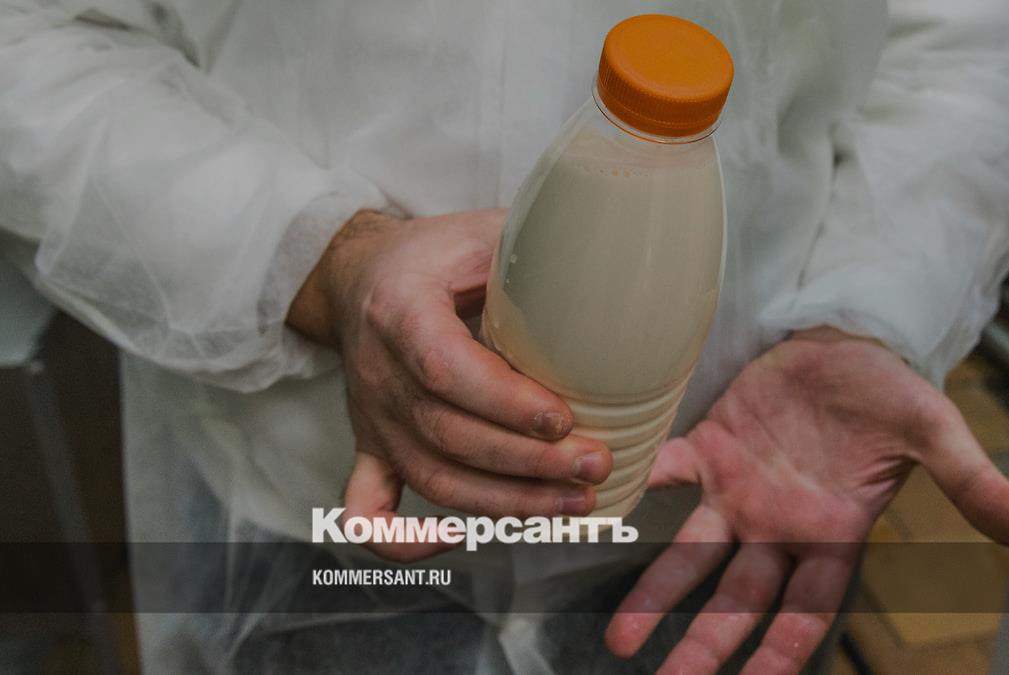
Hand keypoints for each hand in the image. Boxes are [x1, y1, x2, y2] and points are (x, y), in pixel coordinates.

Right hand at [288, 209, 611, 560]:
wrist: (360, 274)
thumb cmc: (433, 254)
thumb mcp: (482, 232)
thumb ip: (540, 248)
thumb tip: (621, 267)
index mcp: (401, 308)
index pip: (445, 368)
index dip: (506, 402)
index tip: (563, 419)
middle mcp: (378, 371)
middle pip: (448, 434)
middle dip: (529, 463)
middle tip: (595, 464)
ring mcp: (372, 418)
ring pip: (432, 479)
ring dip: (505, 503)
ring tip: (574, 503)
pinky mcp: (370, 446)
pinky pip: (368, 508)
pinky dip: (403, 539)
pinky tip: (454, 543)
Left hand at [605, 327, 1008, 672]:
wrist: (848, 337)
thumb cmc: (891, 390)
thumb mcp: (934, 430)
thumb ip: (968, 480)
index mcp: (832, 533)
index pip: (806, 610)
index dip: (780, 652)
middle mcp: (779, 527)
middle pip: (738, 601)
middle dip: (704, 645)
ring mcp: (740, 492)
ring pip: (694, 557)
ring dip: (657, 595)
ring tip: (621, 638)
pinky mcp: (711, 448)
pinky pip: (670, 474)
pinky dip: (640, 489)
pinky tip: (604, 515)